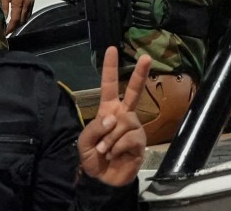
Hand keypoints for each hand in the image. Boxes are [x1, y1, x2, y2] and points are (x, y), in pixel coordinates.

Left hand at [1, 0, 34, 28]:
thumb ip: (4, 5)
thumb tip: (4, 17)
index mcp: (18, 2)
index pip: (15, 19)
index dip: (11, 28)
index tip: (5, 33)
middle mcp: (27, 3)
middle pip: (22, 20)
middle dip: (15, 27)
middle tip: (8, 30)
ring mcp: (31, 1)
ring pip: (27, 17)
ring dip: (20, 23)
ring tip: (12, 25)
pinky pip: (29, 12)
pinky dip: (24, 17)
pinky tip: (19, 18)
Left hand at [78, 48, 152, 185]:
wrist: (102, 181)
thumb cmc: (92, 158)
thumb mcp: (84, 142)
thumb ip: (95, 128)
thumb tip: (114, 118)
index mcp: (108, 111)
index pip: (109, 86)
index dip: (110, 68)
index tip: (112, 49)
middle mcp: (123, 115)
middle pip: (134, 92)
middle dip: (140, 74)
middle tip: (146, 57)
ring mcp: (133, 128)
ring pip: (124, 123)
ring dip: (110, 139)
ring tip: (105, 151)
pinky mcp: (140, 142)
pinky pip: (129, 138)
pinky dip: (117, 147)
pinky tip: (114, 155)